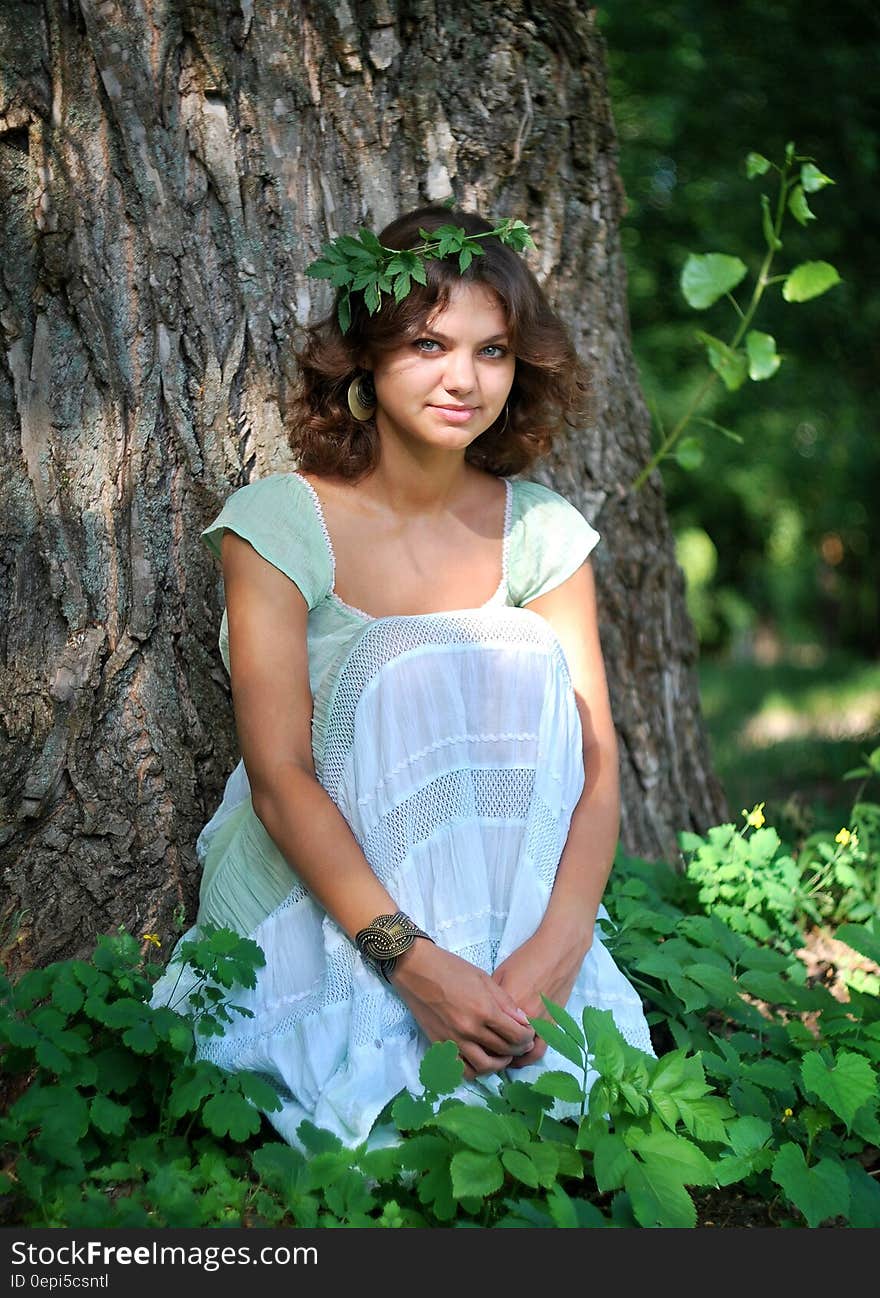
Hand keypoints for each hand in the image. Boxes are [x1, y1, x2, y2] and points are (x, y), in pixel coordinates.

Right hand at [389, 940, 536, 1080]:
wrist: (416, 969)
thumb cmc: (451, 968)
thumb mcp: (484, 979)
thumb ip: (505, 1002)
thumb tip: (523, 1021)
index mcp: (484, 1010)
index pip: (516, 1035)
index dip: (527, 1037)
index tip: (529, 1033)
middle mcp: (470, 1030)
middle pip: (504, 1051)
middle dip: (518, 1049)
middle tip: (521, 1043)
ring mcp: (453, 1040)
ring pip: (484, 1066)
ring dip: (499, 1064)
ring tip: (503, 1055)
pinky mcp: (440, 1045)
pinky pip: (462, 1069)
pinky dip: (475, 1070)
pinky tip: (481, 1060)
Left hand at [491, 926, 591, 1068]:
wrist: (558, 951)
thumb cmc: (527, 958)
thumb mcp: (501, 974)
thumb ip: (493, 999)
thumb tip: (484, 1014)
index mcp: (508, 1007)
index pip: (490, 1034)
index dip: (481, 1042)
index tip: (475, 1044)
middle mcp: (526, 1020)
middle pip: (506, 1048)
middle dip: (496, 1054)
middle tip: (488, 1053)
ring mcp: (542, 1023)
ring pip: (527, 1054)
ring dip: (516, 1060)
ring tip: (506, 1057)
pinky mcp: (555, 1023)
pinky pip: (543, 1047)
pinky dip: (531, 1054)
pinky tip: (523, 1051)